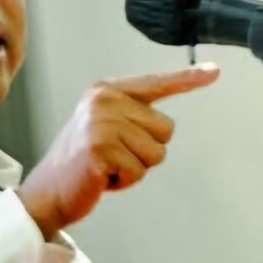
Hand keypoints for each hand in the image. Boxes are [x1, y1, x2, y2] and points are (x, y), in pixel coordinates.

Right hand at [17, 63, 219, 238]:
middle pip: (165, 129)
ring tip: (107, 167)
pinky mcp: (100, 148)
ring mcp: (101, 123)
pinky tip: (102, 177)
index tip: (215, 71)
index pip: (156, 83)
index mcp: (106, 90)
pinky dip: (125, 182)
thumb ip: (132, 117)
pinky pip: (139, 170)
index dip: (188, 79)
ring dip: (135, 168)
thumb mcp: (104, 127)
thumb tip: (165, 125)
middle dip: (145, 151)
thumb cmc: (81, 163)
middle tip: (113, 156)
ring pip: (156, 153)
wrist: (47, 191)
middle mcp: (104, 100)